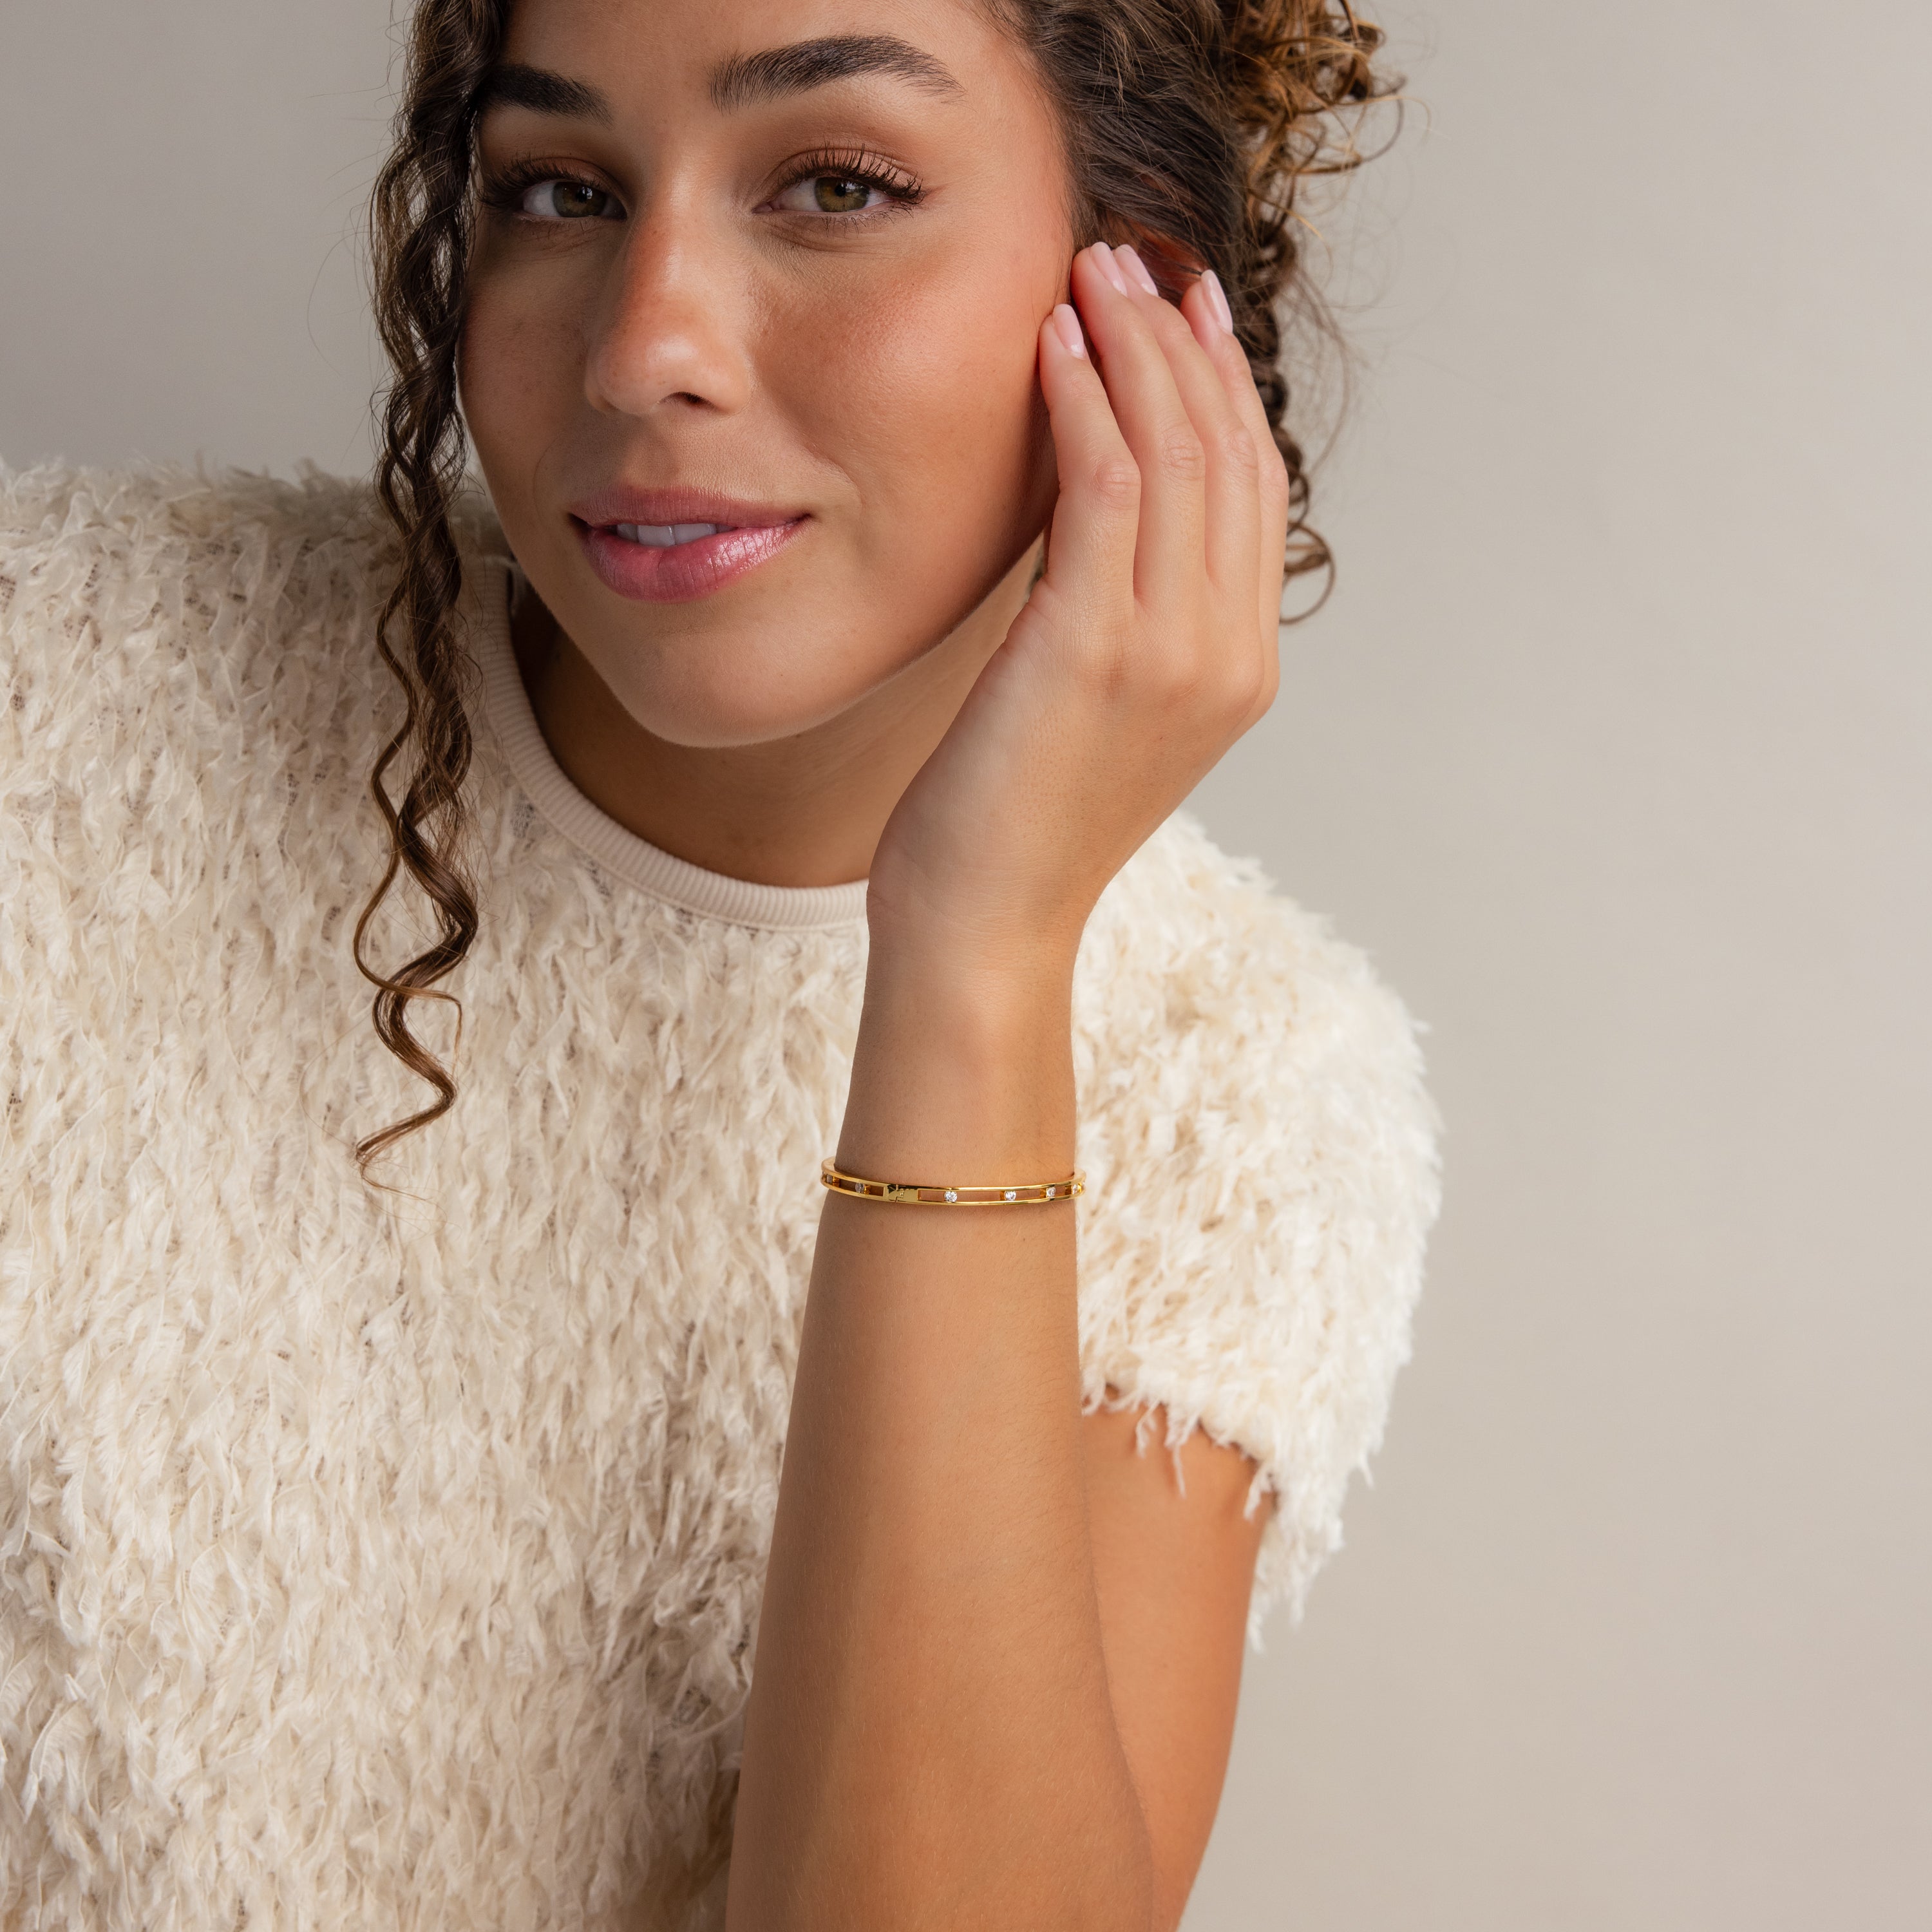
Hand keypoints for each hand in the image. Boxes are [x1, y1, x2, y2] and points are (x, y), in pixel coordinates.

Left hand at [865, 240, 1292, 985]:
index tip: (1181, 309)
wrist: (985, 926)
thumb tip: (1100, 515)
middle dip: (1180, 344)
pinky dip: (1084, 404)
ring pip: (1177, 455)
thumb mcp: (1097, 711)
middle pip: (1229, 455)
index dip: (1221, 388)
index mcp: (1240, 670)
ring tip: (1086, 273)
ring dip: (1132, 349)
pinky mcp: (1096, 648)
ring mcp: (1174, 652)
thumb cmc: (1017, 825)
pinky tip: (1052, 348)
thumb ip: (1128, 617)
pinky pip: (1106, 486)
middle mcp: (1228, 655)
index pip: (1253, 493)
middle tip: (1128, 261)